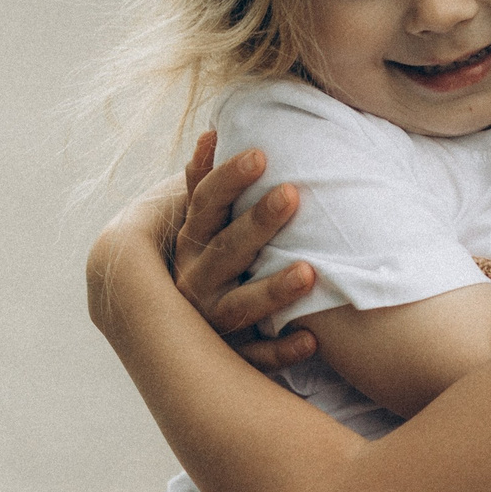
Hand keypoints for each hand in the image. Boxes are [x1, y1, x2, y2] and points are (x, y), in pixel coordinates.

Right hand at [86, 135, 315, 373]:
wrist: (178, 334)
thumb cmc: (205, 259)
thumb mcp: (199, 223)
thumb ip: (205, 184)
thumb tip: (211, 133)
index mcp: (190, 242)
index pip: (205, 204)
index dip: (229, 179)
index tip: (261, 154)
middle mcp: (194, 281)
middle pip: (225, 251)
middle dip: (258, 223)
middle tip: (292, 194)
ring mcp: (210, 320)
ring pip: (239, 307)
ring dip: (274, 291)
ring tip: (311, 272)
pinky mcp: (233, 355)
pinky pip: (256, 358)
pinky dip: (282, 351)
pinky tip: (312, 340)